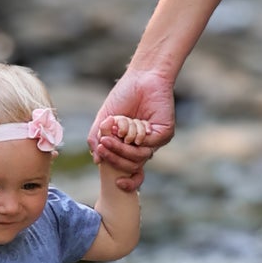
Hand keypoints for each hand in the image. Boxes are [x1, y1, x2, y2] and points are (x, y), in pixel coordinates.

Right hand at [89, 70, 175, 190]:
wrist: (141, 78)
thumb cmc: (123, 97)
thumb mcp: (103, 121)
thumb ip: (97, 139)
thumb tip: (97, 160)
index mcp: (131, 148)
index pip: (133, 173)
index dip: (128, 183)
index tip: (117, 184)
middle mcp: (144, 147)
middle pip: (132, 167)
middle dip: (115, 159)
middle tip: (103, 146)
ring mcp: (155, 141)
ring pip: (139, 158)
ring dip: (121, 148)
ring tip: (110, 135)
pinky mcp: (164, 132)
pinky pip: (148, 143)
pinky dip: (135, 136)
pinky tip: (127, 124)